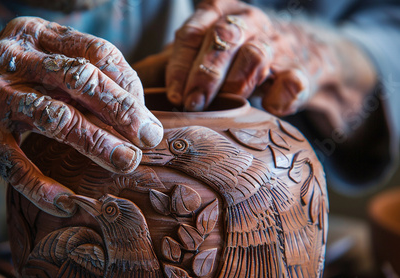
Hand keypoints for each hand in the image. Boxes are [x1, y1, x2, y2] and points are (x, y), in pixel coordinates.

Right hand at [0, 17, 162, 216]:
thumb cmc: (5, 91)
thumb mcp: (38, 68)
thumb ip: (79, 79)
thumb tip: (140, 113)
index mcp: (35, 35)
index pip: (96, 52)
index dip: (128, 85)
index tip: (146, 115)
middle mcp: (12, 57)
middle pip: (81, 81)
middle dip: (122, 111)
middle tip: (150, 138)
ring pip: (56, 118)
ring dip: (97, 143)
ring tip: (127, 163)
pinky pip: (17, 165)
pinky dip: (45, 187)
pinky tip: (69, 203)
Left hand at [163, 0, 340, 114]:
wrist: (297, 53)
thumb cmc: (235, 56)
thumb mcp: (203, 50)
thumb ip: (172, 61)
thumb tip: (132, 81)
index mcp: (217, 12)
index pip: (192, 34)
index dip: (180, 66)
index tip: (173, 96)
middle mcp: (247, 21)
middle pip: (223, 39)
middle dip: (205, 74)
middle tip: (193, 104)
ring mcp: (276, 42)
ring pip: (255, 56)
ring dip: (236, 84)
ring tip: (227, 106)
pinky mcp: (301, 68)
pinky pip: (292, 80)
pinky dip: (280, 97)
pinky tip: (269, 108)